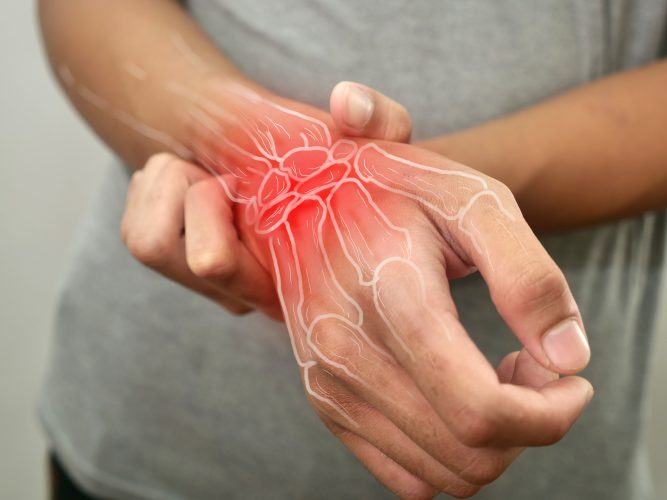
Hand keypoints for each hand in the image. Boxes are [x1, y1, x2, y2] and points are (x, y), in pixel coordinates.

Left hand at [120, 82, 410, 318]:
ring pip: (151, 243)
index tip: (240, 178)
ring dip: (173, 187)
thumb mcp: (379, 143)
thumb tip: (348, 104)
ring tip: (210, 179)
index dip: (224, 212)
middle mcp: (250, 296)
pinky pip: (136, 234)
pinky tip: (190, 188)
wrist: (291, 168)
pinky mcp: (174, 271)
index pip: (222, 265)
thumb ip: (383, 122)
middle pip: (198, 260)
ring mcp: (209, 289)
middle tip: (230, 178)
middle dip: (205, 193)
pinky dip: (153, 191)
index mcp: (298, 280)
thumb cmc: (332, 162)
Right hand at [180, 82, 592, 497]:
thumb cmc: (394, 191)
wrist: (303, 195)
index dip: (549, 415)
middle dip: (528, 426)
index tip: (569, 382)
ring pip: (440, 475)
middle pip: (467, 454)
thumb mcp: (474, 202)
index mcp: (394, 299)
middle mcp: (349, 354)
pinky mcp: (324, 401)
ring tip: (490, 376)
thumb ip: (528, 277)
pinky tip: (450, 396)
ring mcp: (330, 384)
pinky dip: (447, 454)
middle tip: (531, 367)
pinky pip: (404, 475)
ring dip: (489, 441)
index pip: (480, 410)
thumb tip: (567, 359)